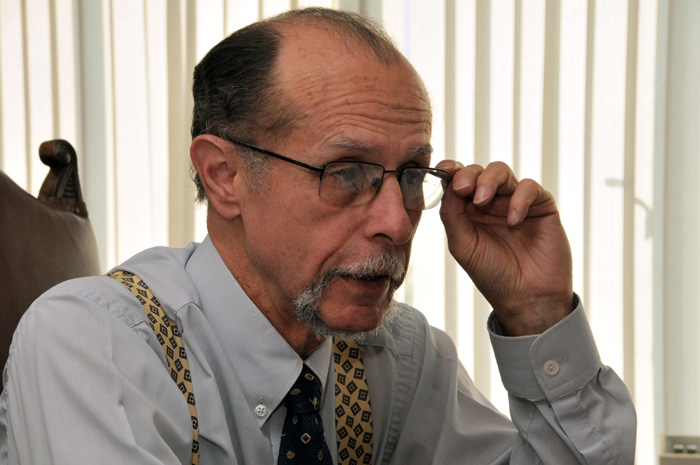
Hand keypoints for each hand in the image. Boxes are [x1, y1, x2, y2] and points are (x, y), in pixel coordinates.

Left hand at [437, 160, 573, 335]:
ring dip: (490, 180)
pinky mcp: (541, 206)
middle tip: (464, 188)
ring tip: (483, 200)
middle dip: (469, 175)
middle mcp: (491, 203)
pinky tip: (513, 220)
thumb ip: (452, 214)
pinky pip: (530, 188)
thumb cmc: (492, 274)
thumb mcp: (462, 245)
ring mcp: (515, 202)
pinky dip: (519, 199)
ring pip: (502, 172)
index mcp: (469, 211)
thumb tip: (448, 184)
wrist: (527, 298)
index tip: (445, 170)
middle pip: (479, 171)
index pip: (458, 180)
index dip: (451, 170)